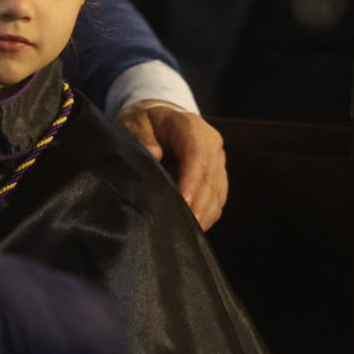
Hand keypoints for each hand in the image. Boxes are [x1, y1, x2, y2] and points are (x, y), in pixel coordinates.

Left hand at [115, 100, 226, 229]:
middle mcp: (211, 142)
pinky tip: (192, 227)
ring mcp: (217, 160)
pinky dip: (207, 214)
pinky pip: (218, 199)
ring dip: (203, 213)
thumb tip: (153, 154)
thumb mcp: (135, 123)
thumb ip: (142, 137)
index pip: (197, 155)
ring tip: (185, 232)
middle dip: (197, 204)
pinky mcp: (218, 175)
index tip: (182, 202)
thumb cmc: (144, 123)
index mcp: (191, 126)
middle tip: (180, 227)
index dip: (192, 180)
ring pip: (217, 192)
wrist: (159, 121)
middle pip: (210, 177)